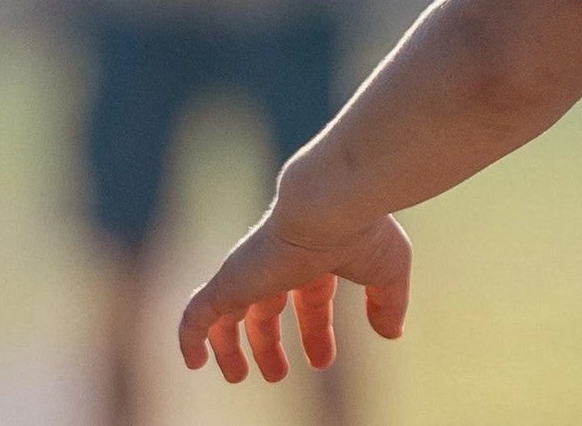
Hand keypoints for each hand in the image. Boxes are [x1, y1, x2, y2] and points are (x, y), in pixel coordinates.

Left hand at [176, 208, 413, 384]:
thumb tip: (391, 333)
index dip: (315, 332)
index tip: (322, 362)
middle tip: (275, 375)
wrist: (331, 205)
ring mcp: (251, 273)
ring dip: (228, 346)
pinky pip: (197, 314)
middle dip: (268, 342)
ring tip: (235, 376)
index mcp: (314, 261)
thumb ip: (388, 303)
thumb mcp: (388, 273)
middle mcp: (280, 265)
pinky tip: (191, 361)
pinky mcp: (229, 281)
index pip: (309, 301)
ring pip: (227, 313)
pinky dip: (190, 337)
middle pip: (266, 309)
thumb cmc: (363, 232)